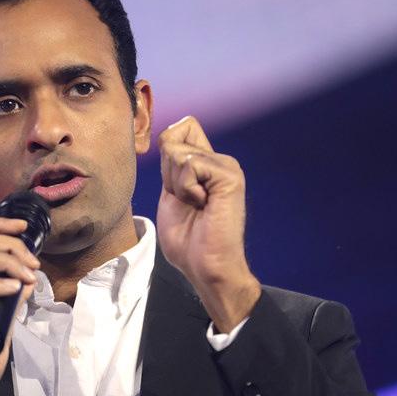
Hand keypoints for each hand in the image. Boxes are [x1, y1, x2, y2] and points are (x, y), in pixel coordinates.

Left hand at [156, 116, 260, 332]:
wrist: (205, 267)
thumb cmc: (188, 241)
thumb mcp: (171, 195)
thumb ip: (172, 166)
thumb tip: (168, 136)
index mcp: (207, 165)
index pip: (181, 128)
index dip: (166, 153)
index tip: (174, 187)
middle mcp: (220, 161)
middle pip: (173, 137)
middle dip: (167, 172)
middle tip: (187, 200)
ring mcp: (227, 167)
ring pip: (177, 152)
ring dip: (177, 184)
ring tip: (196, 206)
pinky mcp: (230, 176)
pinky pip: (189, 164)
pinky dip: (186, 188)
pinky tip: (202, 205)